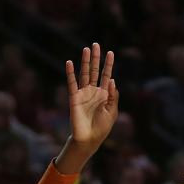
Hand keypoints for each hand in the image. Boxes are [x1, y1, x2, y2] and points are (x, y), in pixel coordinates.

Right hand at [61, 43, 118, 169]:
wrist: (89, 139)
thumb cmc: (102, 127)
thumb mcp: (112, 111)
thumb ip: (113, 96)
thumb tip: (113, 80)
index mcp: (104, 94)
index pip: (107, 76)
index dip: (109, 64)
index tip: (110, 52)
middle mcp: (93, 91)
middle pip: (95, 71)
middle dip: (96, 58)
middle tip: (96, 44)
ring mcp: (83, 93)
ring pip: (84, 74)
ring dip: (85, 62)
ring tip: (86, 49)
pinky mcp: (74, 98)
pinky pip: (72, 83)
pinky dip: (70, 73)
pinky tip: (69, 62)